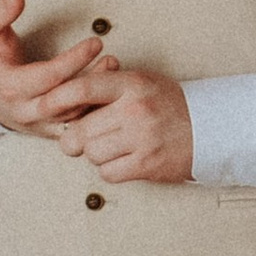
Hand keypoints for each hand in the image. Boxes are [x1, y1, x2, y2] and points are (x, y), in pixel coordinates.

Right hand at [0, 0, 112, 135]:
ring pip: (74, 116)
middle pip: (64, 102)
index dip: (74, 61)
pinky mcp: (51, 131)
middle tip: (112, 59)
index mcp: (9, 88)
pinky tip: (110, 91)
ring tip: (114, 67)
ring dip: (98, 95)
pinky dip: (96, 112)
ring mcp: (39, 124)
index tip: (96, 42)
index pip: (48, 77)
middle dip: (91, 81)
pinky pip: (78, 127)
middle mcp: (25, 111)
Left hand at [53, 67, 194, 184]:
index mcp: (131, 84)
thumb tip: (64, 98)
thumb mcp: (141, 82)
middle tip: (80, 139)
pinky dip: (109, 170)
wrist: (212, 127)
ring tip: (110, 147)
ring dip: (95, 155)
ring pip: (92, 154)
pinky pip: (108, 173)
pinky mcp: (148, 164)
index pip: (83, 88)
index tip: (43, 106)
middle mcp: (135, 110)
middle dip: (75, 139)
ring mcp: (142, 139)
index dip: (57, 99)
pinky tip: (122, 160)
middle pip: (81, 130)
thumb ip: (107, 87)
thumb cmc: (169, 104)